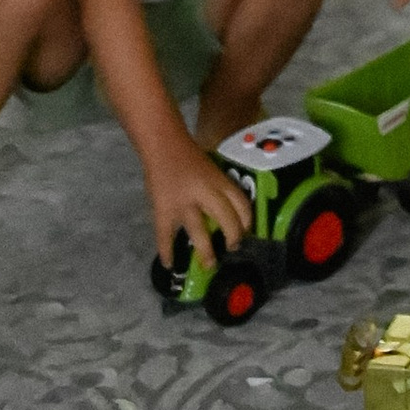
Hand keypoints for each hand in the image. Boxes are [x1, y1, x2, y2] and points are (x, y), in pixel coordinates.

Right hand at [147, 139, 248, 274]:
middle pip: (226, 219)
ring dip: (206, 251)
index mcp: (219, 180)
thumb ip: (219, 189)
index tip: (247, 232)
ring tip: (209, 265)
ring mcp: (183, 203)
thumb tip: (229, 213)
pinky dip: (167, 251)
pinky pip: (165, 235)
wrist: (163, 144)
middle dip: (232, 238)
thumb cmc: (189, 156)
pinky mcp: (163, 210)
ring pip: (199, 232)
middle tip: (233, 248)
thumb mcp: (212, 169)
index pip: (241, 203)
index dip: (247, 220)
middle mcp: (205, 192)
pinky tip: (170, 264)